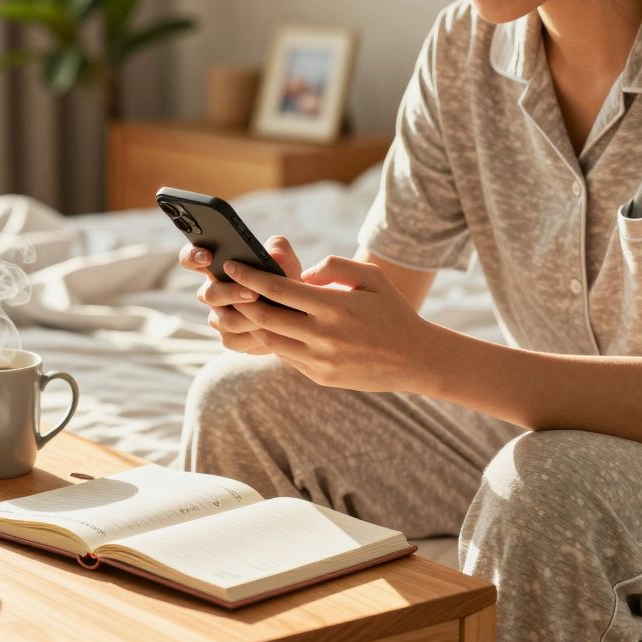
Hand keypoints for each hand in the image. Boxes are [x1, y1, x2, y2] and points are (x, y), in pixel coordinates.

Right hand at [180, 236, 303, 354]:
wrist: (298, 315)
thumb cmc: (285, 280)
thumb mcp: (286, 261)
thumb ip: (279, 249)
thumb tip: (275, 253)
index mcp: (218, 267)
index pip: (191, 258)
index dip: (193, 256)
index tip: (208, 257)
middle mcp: (212, 292)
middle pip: (208, 294)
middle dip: (231, 293)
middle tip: (254, 293)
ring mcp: (218, 317)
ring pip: (222, 320)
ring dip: (247, 317)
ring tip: (270, 314)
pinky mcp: (229, 339)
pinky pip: (233, 340)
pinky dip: (253, 337)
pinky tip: (271, 331)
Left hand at [224, 255, 434, 391]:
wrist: (415, 359)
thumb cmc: (392, 310)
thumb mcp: (371, 277)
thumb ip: (334, 266)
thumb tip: (300, 274)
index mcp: (334, 306)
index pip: (277, 289)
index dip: (249, 276)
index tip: (230, 265)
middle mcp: (323, 336)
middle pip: (264, 316)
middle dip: (239, 300)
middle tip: (225, 287)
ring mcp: (320, 360)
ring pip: (270, 340)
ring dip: (251, 323)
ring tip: (239, 306)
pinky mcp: (319, 376)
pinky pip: (286, 356)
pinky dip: (274, 340)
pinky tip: (269, 327)